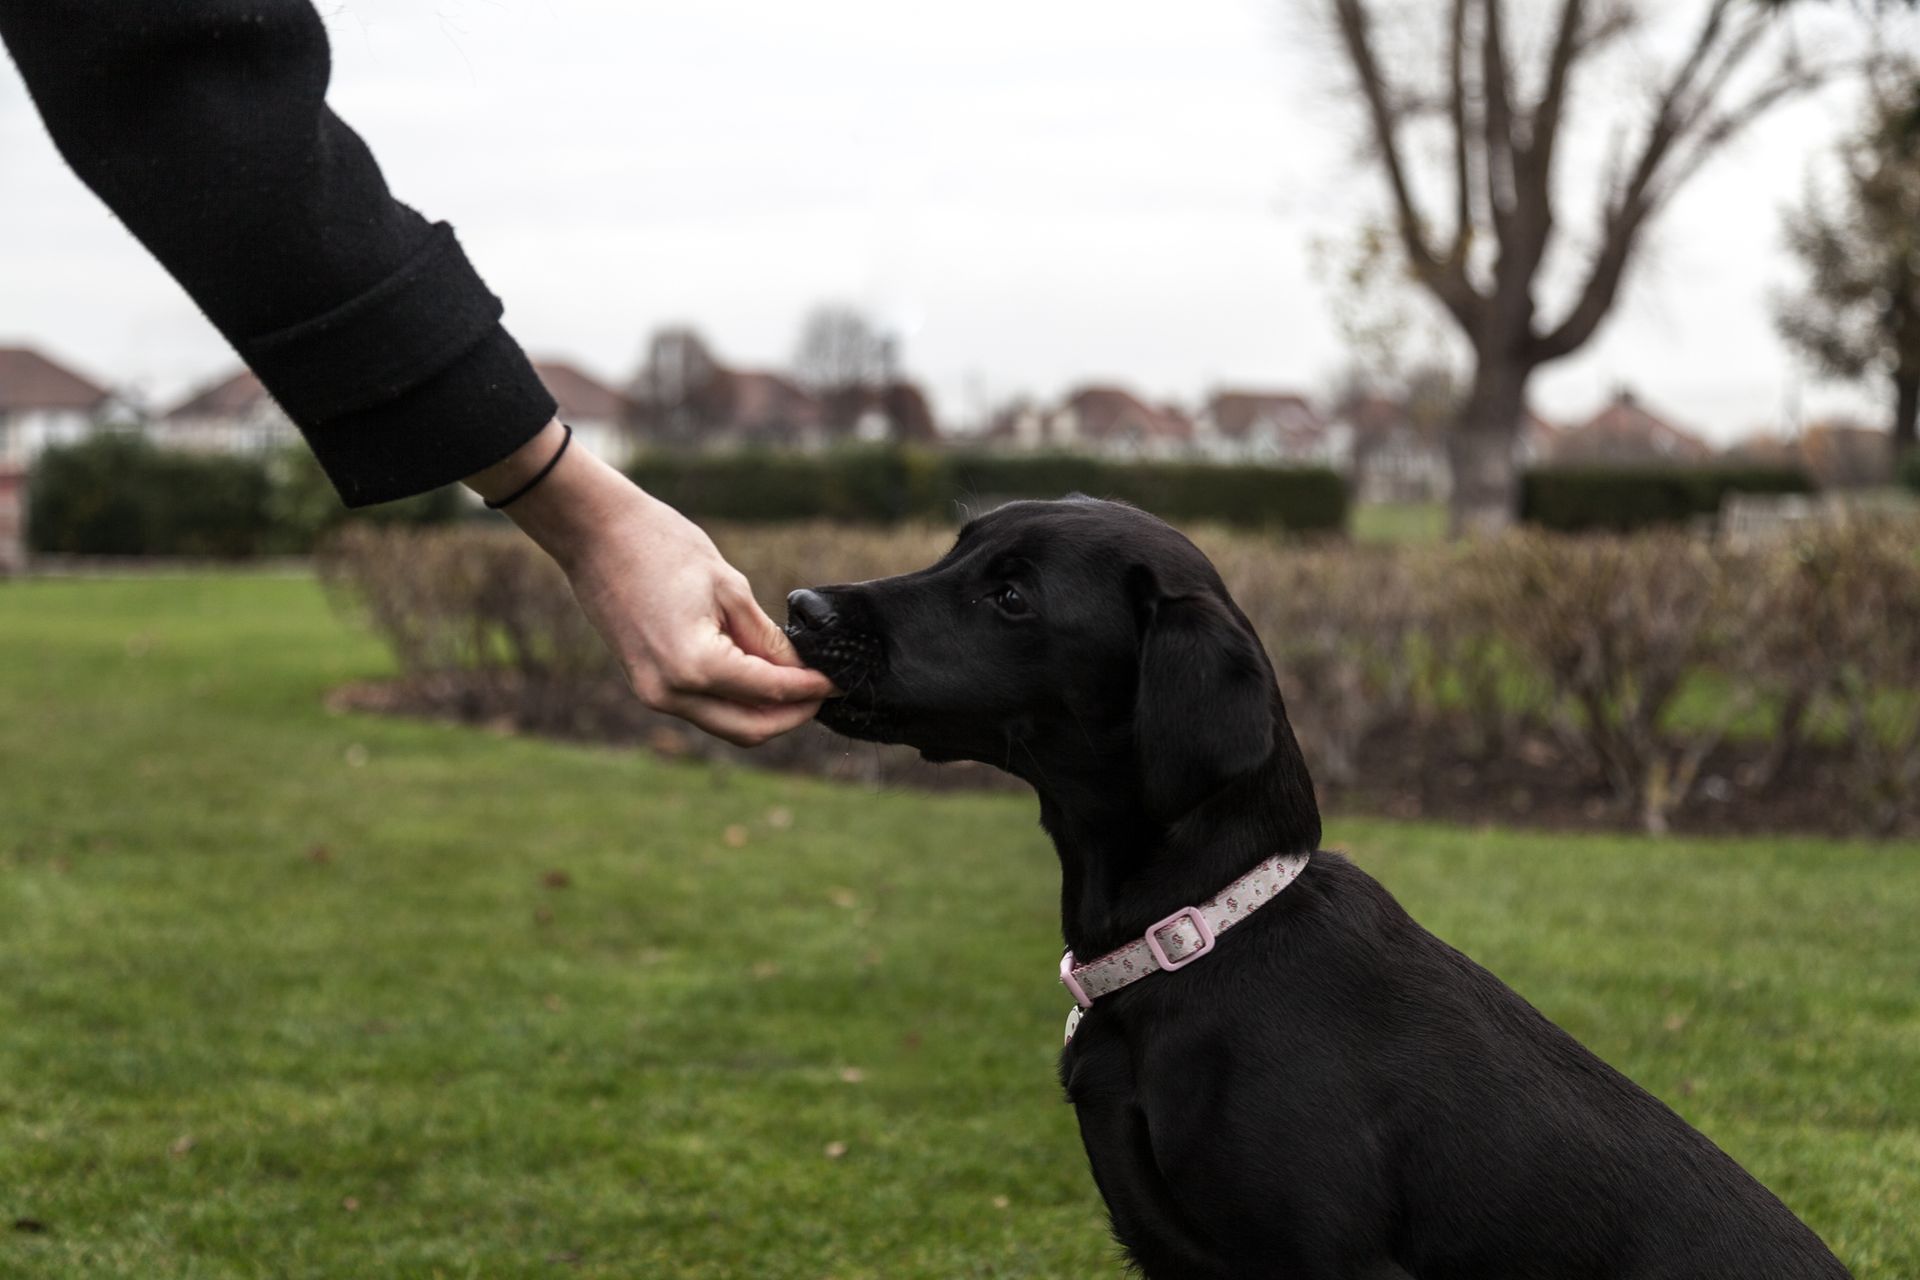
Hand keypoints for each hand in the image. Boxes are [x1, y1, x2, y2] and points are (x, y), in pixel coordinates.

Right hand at [465, 421, 834, 745]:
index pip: (771, 691)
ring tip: (798, 684)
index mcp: (696, 665)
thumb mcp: (729, 587)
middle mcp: (672, 693)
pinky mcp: (647, 686)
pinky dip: (736, 701)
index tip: (841, 680)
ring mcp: (654, 695)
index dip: (813, 688)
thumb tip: (799, 668)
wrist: (596, 534)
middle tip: (824, 689)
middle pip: (750, 729)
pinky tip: (760, 676)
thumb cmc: (661, 547)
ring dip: (765, 713)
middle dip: (793, 713)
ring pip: (726, 725)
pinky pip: (703, 709)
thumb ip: (765, 637)